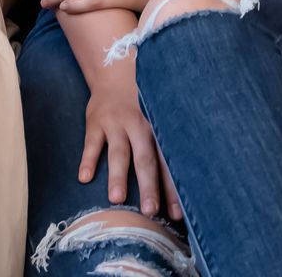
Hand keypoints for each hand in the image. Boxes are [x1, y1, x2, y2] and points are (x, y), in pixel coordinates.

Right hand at [80, 60, 182, 220]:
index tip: (177, 214)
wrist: (115, 68)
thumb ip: (171, 137)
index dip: (173, 187)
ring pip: (118, 152)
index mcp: (158, 126)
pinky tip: (84, 178)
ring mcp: (116, 124)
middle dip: (149, 186)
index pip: (168, 161)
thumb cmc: (145, 99)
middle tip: (150, 211)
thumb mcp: (162, 111)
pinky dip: (87, 160)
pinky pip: (90, 143)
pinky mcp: (96, 122)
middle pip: (145, 159)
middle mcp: (139, 126)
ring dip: (117, 175)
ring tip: (117, 199)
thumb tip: (197, 170)